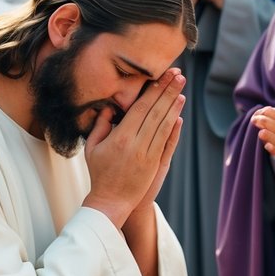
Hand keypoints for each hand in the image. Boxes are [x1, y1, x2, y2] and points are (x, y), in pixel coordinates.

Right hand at [83, 69, 185, 227]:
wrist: (111, 201)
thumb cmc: (99, 173)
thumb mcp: (93, 147)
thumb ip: (100, 125)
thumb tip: (110, 107)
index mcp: (120, 137)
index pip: (140, 108)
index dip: (152, 90)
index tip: (161, 76)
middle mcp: (136, 144)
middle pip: (156, 111)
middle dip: (168, 91)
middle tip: (178, 74)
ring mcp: (148, 154)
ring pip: (164, 125)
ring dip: (174, 105)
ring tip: (181, 88)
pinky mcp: (156, 164)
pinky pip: (167, 141)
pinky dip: (174, 127)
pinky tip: (179, 114)